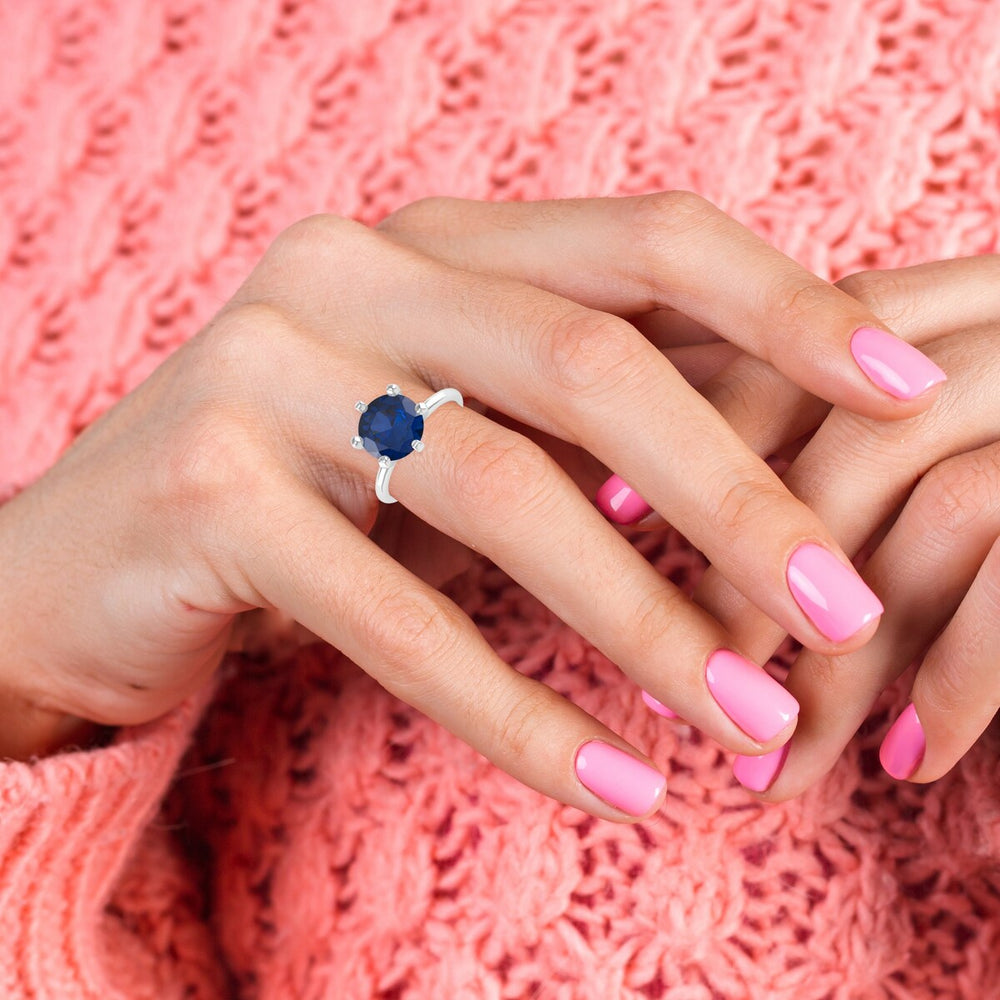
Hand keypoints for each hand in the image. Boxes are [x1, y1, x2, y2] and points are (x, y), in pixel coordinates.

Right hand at [0, 194, 933, 821]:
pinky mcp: (204, 487)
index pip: (643, 241)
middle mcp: (345, 273)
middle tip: (844, 612)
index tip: (905, 395)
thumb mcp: (440, 426)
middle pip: (589, 364)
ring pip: (503, 493)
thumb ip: (564, 419)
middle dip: (737, 496)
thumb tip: (758, 465)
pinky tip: (610, 781)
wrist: (84, 558)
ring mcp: (263, 368)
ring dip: (645, 622)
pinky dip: (516, 708)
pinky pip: (397, 616)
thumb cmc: (297, 489)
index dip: (787, 307)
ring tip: (749, 720)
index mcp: (429, 242)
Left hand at [676, 255, 999, 794]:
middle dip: (755, 577)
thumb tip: (656, 506)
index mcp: (973, 305)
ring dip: (841, 665)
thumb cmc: (994, 528)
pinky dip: (959, 682)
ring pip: (942, 514)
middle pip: (864, 440)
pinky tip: (908, 763)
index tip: (614, 512)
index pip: (809, 334)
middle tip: (679, 682)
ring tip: (776, 762)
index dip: (706, 426)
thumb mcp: (923, 450)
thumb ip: (831, 449)